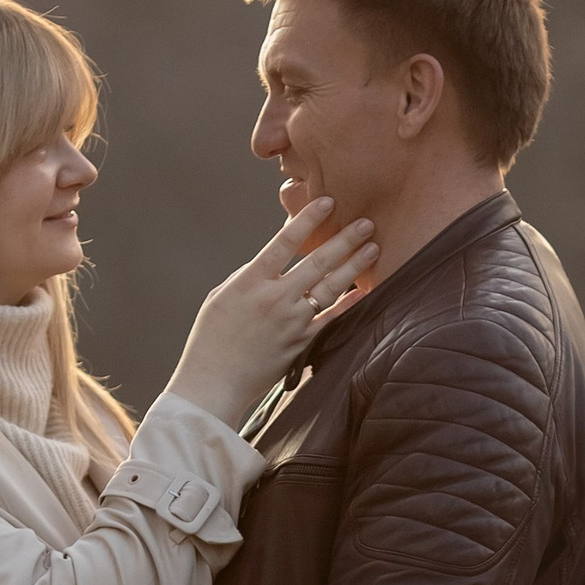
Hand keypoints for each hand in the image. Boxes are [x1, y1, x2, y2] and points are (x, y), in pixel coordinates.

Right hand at [164, 197, 377, 426]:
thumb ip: (248, 277)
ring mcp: (291, 321)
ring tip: (372, 248)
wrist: (214, 383)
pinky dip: (349, 303)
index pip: (285, 241)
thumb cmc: (211, 339)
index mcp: (250, 281)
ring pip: (330, 288)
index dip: (308, 219)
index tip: (327, 201)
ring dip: (354, 266)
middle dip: (344, 239)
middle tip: (367, 223)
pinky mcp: (301, 343)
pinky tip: (364, 290)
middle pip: (317, 262)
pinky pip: (331, 319)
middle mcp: (275, 297)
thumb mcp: (221, 298)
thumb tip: (273, 265)